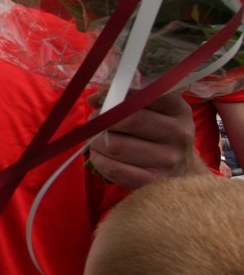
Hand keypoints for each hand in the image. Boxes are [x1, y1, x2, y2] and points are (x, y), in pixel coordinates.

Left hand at [88, 90, 207, 187]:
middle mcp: (177, 134)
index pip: (145, 95)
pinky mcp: (154, 181)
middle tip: (93, 120)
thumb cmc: (158, 133)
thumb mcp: (154, 110)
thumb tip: (94, 99)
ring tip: (95, 139)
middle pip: (128, 121)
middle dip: (102, 119)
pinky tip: (99, 155)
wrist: (181, 170)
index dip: (117, 93)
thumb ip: (126, 99)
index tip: (99, 94)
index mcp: (178, 110)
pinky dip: (99, 160)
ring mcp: (168, 159)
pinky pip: (114, 169)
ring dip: (96, 141)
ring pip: (116, 146)